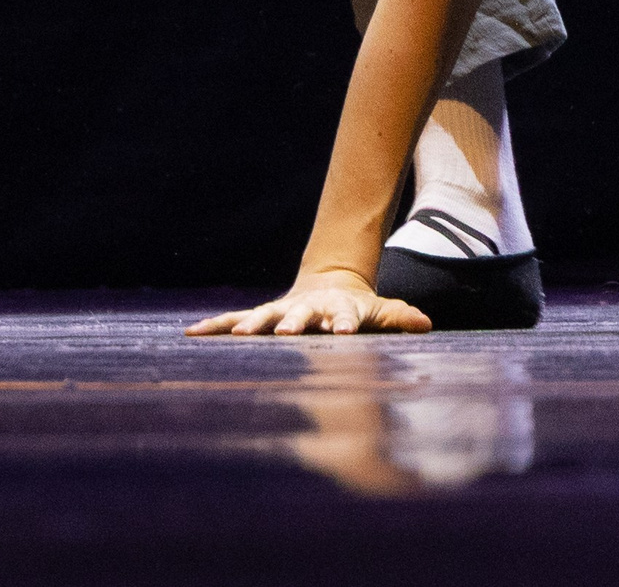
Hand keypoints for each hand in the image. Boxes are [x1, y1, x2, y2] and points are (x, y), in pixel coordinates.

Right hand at [186, 270, 432, 338]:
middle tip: (285, 332)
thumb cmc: (356, 307)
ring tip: (235, 335)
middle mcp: (305, 308)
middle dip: (291, 323)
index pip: (342, 315)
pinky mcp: (261, 316)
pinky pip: (233, 321)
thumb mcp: (380, 310)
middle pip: (298, 315)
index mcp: (336, 308)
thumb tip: (427, 322)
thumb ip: (399, 316)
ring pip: (262, 317)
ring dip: (249, 326)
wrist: (328, 283)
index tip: (343, 330)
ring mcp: (280, 310)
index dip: (343, 322)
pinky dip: (214, 327)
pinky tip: (191, 334)